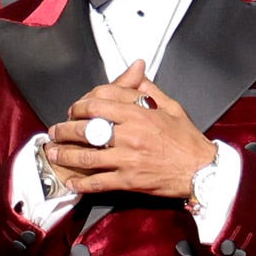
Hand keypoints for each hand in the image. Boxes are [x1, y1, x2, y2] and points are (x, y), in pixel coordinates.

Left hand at [43, 63, 214, 200]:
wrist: (202, 171)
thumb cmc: (188, 141)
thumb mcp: (172, 108)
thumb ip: (150, 90)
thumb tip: (137, 73)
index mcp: (139, 113)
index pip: (100, 102)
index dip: (81, 105)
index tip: (74, 110)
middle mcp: (130, 134)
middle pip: (87, 127)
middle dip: (66, 129)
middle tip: (55, 131)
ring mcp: (128, 159)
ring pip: (87, 155)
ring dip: (66, 155)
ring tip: (53, 152)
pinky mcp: (129, 180)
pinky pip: (99, 182)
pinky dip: (82, 183)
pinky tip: (71, 181)